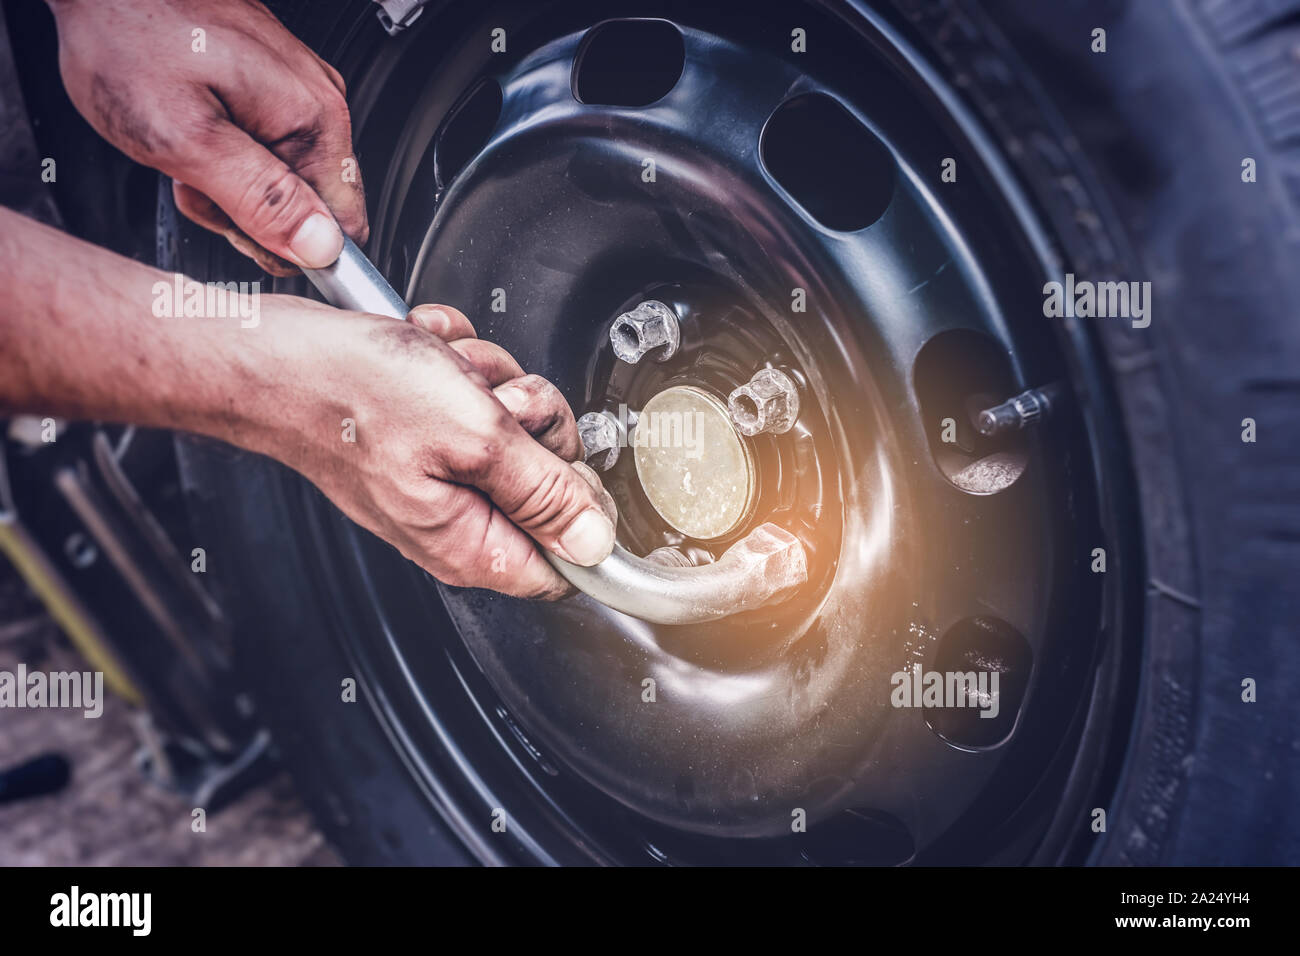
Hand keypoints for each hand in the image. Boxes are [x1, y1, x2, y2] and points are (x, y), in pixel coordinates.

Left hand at [47, 0, 365, 274]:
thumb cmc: (128, 40)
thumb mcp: (187, 140)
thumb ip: (259, 200)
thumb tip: (320, 247)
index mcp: (313, 119)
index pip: (345, 227)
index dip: (292, 247)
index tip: (242, 228)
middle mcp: (317, 102)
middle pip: (311, 208)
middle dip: (251, 214)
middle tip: (198, 181)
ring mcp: (296, 92)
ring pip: (284, 184)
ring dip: (231, 187)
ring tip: (186, 151)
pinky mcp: (271, 87)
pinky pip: (266, 151)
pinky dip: (224, 155)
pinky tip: (193, 132)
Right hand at [264, 299, 616, 598]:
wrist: (274, 352)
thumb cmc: (350, 394)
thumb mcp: (473, 436)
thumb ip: (544, 491)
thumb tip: (597, 543)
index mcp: (472, 544)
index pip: (567, 564)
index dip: (585, 507)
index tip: (564, 460)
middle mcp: (458, 518)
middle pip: (553, 479)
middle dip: (534, 421)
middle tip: (493, 403)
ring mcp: (442, 473)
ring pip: (520, 425)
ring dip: (492, 380)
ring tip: (447, 374)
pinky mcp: (428, 433)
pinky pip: (479, 393)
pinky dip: (460, 364)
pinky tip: (428, 359)